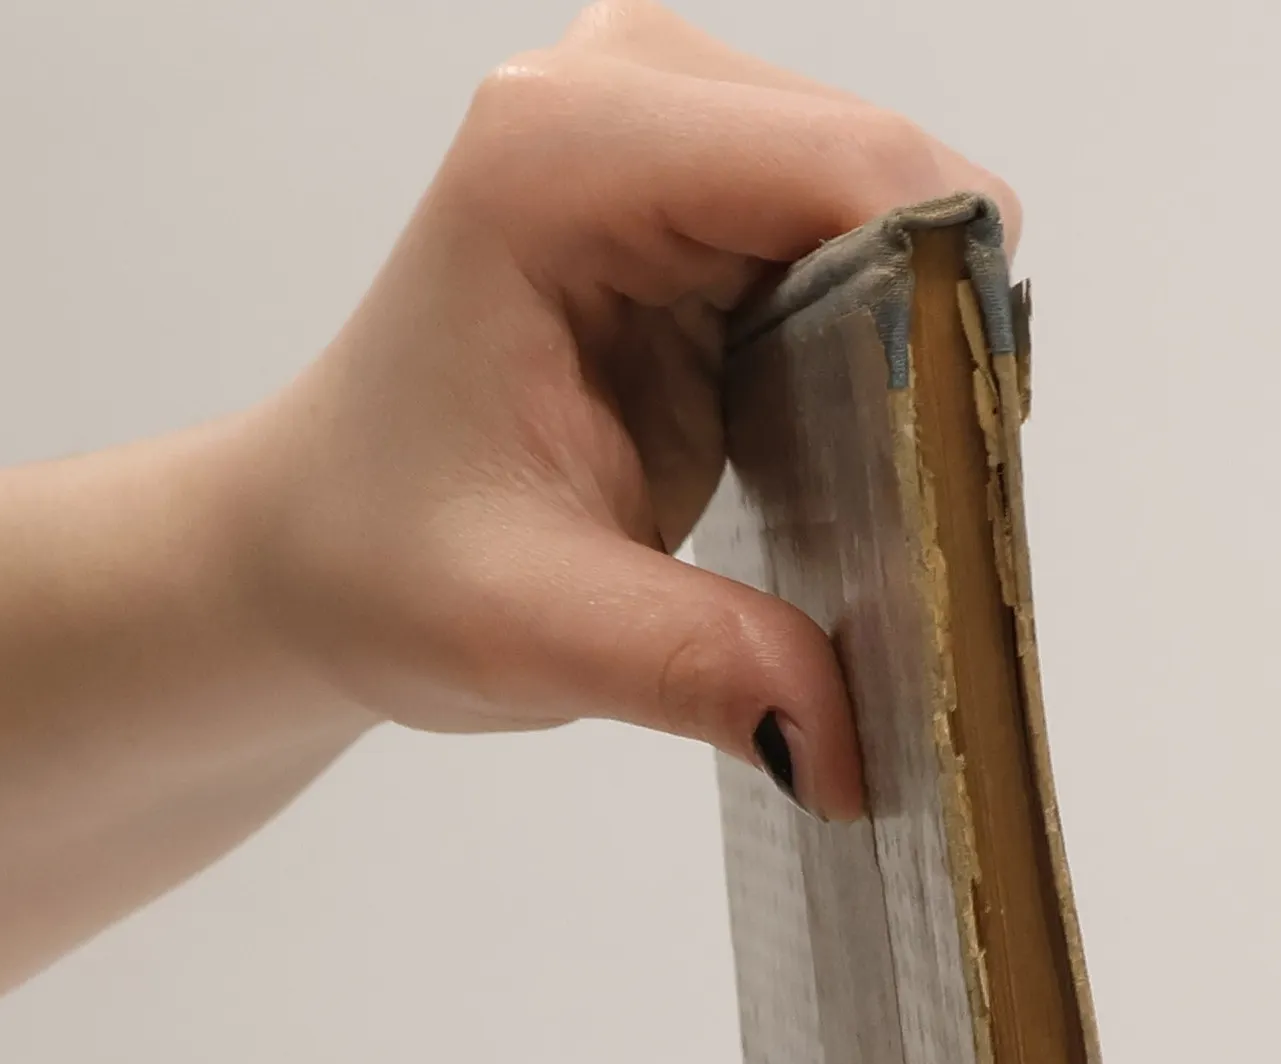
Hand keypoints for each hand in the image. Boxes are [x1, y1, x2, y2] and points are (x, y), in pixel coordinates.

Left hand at [242, 0, 1019, 819]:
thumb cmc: (381, 562)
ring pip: (891, 192)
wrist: (323, 545)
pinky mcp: (694, 188)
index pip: (847, 168)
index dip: (938, 302)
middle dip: (932, 325)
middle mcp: (616, 96)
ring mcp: (659, 125)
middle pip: (889, 166)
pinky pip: (856, 227)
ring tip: (866, 466)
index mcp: (559, 160)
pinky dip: (881, 329)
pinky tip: (836, 426)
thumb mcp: (531, 630)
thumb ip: (698, 668)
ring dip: (911, 329)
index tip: (956, 466)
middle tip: (905, 491)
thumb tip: (857, 749)